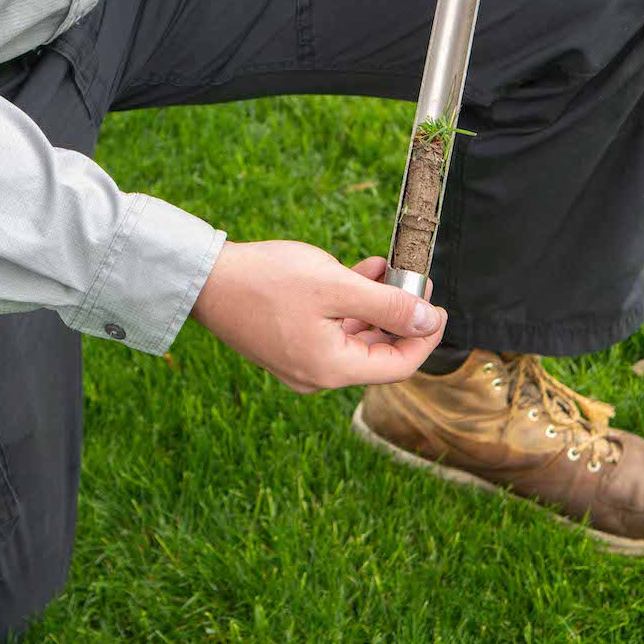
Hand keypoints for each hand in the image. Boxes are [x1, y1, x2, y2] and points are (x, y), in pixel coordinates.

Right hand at [190, 241, 446, 393]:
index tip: (438, 304)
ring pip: (356, 337)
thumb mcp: (336, 287)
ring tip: (390, 269)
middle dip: (401, 315)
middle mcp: (318, 374)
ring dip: (377, 305)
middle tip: (415, 280)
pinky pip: (333, 329)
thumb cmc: (267, 281)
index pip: (398, 365)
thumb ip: (387, 306)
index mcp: (332, 369)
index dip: (425, 335)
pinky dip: (351, 304)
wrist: (204, 278)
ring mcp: (302, 361)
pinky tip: (364, 271)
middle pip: (378, 352)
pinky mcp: (290, 343)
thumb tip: (429, 321)